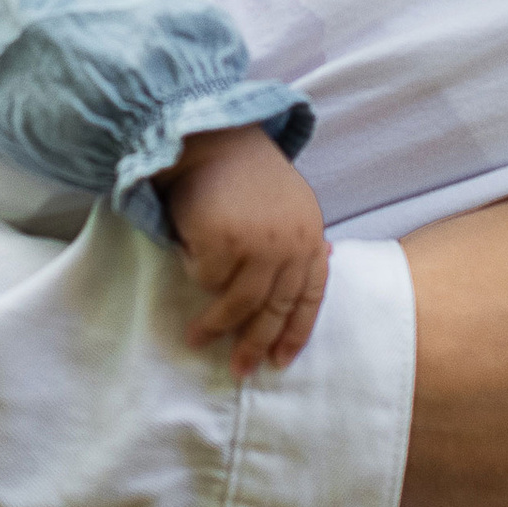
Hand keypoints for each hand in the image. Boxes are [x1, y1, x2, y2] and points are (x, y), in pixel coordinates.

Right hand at [160, 126, 329, 376]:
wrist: (213, 136)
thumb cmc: (247, 173)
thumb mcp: (289, 204)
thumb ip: (298, 240)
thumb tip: (319, 272)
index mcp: (310, 236)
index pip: (310, 298)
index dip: (295, 334)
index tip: (279, 362)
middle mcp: (290, 244)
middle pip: (273, 310)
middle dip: (253, 344)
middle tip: (238, 370)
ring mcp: (258, 244)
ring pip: (237, 303)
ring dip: (214, 325)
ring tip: (195, 338)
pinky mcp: (223, 241)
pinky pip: (204, 277)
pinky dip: (193, 270)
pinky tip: (187, 252)